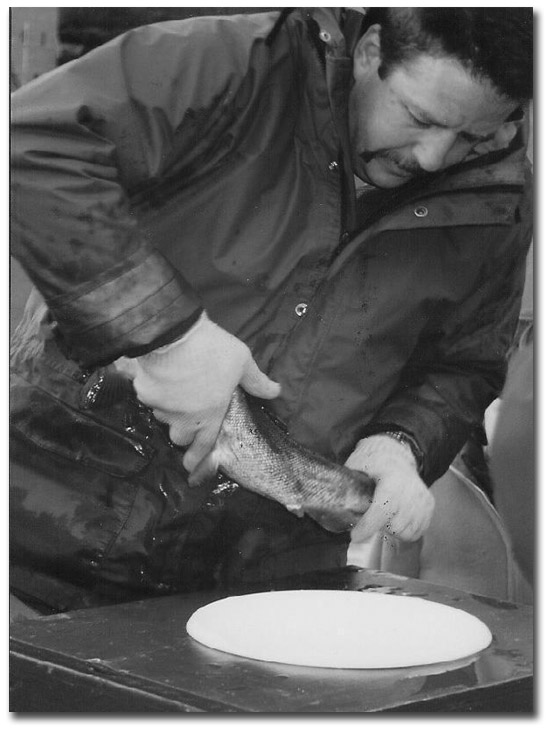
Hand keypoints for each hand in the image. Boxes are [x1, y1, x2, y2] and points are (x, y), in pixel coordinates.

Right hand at [115, 312, 279, 473]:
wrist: (174, 335)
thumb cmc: (213, 350)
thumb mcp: (242, 362)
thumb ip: (257, 381)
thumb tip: (276, 392)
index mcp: (210, 415)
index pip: (203, 446)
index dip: (197, 459)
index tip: (191, 467)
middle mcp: (184, 418)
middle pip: (179, 437)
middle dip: (182, 431)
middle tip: (188, 415)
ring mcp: (162, 407)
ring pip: (163, 416)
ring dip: (169, 409)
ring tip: (176, 390)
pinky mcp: (144, 393)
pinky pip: (149, 397)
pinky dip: (155, 391)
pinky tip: (161, 376)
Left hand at [345, 434, 433, 541]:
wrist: (398, 452)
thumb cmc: (375, 460)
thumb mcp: (357, 465)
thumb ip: (348, 485)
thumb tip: (336, 504)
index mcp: (392, 482)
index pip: (382, 510)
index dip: (367, 527)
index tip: (355, 535)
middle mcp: (411, 492)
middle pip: (394, 526)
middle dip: (379, 527)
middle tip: (370, 519)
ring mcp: (423, 500)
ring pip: (406, 532)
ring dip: (393, 530)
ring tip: (385, 517)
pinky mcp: (429, 506)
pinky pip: (417, 531)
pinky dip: (406, 530)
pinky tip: (397, 518)